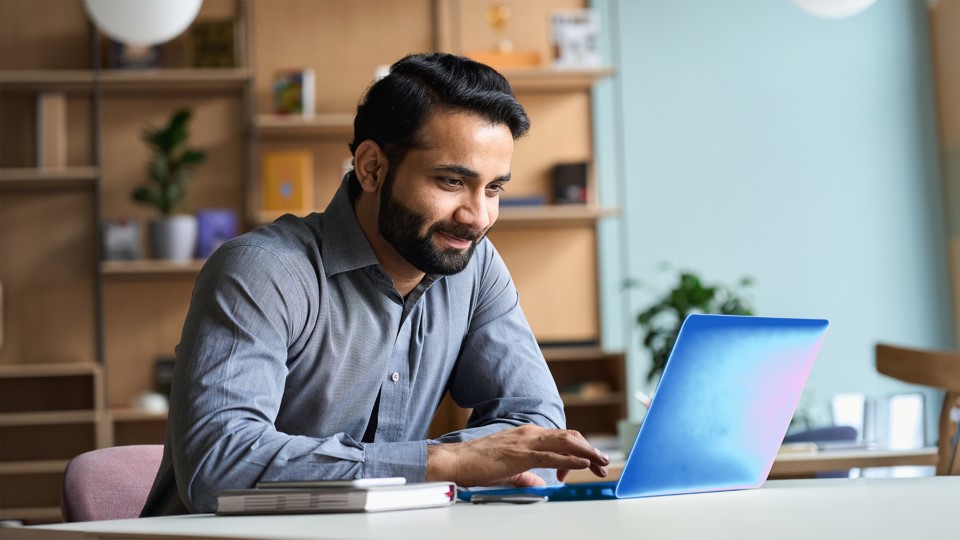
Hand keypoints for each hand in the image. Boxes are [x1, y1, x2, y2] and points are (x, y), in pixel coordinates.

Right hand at [425, 424, 609, 486]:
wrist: (456, 461)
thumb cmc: (477, 465)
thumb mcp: (509, 470)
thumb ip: (526, 475)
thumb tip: (540, 482)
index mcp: (527, 435)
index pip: (561, 439)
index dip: (579, 450)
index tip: (588, 465)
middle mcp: (530, 433)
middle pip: (569, 438)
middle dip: (590, 450)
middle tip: (603, 464)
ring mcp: (526, 442)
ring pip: (565, 443)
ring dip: (587, 453)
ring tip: (601, 462)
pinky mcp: (521, 454)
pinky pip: (551, 455)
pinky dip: (570, 459)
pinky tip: (582, 464)